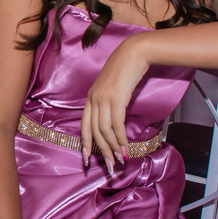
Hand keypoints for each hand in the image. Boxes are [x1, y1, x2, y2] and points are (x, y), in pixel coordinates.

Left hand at [80, 34, 151, 164]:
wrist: (134, 52)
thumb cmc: (126, 69)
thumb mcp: (112, 86)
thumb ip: (108, 101)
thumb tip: (113, 120)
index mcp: (90, 97)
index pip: (84, 125)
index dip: (85, 143)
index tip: (87, 158)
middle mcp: (94, 99)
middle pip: (94, 131)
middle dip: (101, 151)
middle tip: (110, 166)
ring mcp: (104, 99)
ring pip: (104, 131)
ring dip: (113, 147)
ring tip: (120, 159)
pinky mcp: (116, 99)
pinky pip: (116, 125)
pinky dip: (121, 139)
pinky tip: (126, 148)